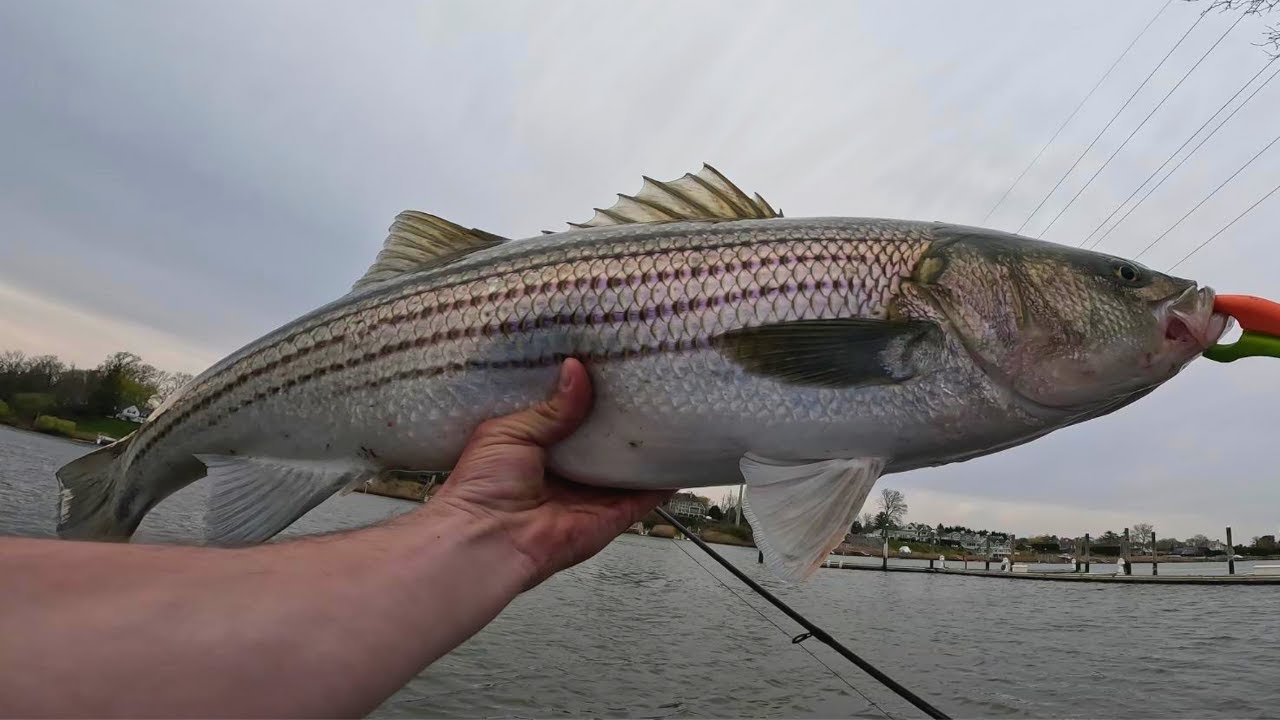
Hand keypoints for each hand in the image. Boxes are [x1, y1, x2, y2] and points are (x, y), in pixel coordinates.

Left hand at [429, 359, 670, 588]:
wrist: (489, 538)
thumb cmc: (484, 484)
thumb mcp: (510, 431)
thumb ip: (550, 408)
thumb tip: (577, 369)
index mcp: (538, 450)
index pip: (570, 419)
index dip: (587, 396)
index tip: (607, 368)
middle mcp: (568, 473)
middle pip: (604, 443)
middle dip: (621, 418)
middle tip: (646, 383)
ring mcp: (593, 496)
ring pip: (628, 467)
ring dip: (646, 447)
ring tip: (673, 410)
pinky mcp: (613, 516)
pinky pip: (645, 496)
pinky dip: (664, 480)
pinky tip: (685, 454)